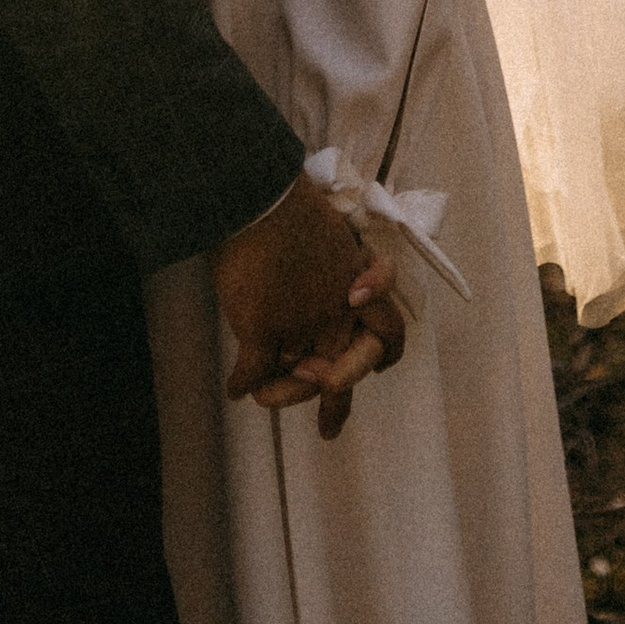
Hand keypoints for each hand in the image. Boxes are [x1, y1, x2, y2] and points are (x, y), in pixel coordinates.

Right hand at [212, 176, 395, 433]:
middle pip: (350, 369)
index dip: (385, 354)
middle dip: (338, 400)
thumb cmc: (292, 208)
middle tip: (329, 426)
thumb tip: (342, 288)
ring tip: (266, 399)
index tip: (381, 370)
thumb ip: (340, 272)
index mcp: (358, 286)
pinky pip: (253, 374)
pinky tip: (234, 388)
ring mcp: (300, 324)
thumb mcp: (333, 237)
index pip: (390, 328)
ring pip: (299, 378)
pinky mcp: (262, 331)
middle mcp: (337, 311)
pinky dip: (242, 383)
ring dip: (282, 393)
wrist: (256, 197)